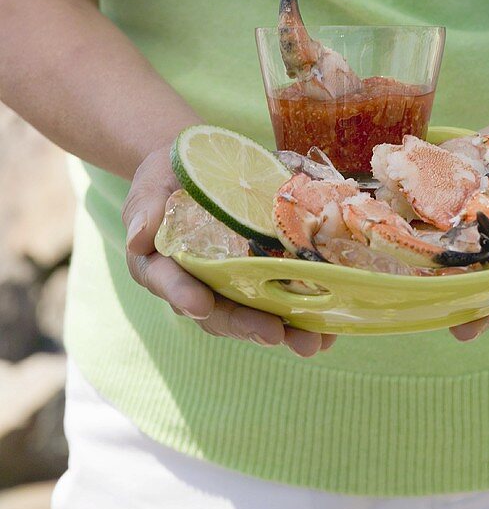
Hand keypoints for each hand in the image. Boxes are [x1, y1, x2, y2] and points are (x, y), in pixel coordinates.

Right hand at [121, 142, 335, 356]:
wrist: (195, 166)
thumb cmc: (166, 177)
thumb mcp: (150, 183)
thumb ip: (146, 207)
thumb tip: (138, 236)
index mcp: (160, 267)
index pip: (168, 283)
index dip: (183, 295)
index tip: (201, 304)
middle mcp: (195, 285)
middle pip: (218, 312)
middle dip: (247, 325)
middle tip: (273, 333)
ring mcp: (229, 285)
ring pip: (252, 314)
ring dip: (284, 330)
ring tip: (313, 341)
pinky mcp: (258, 277)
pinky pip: (278, 300)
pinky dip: (303, 315)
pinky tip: (329, 327)